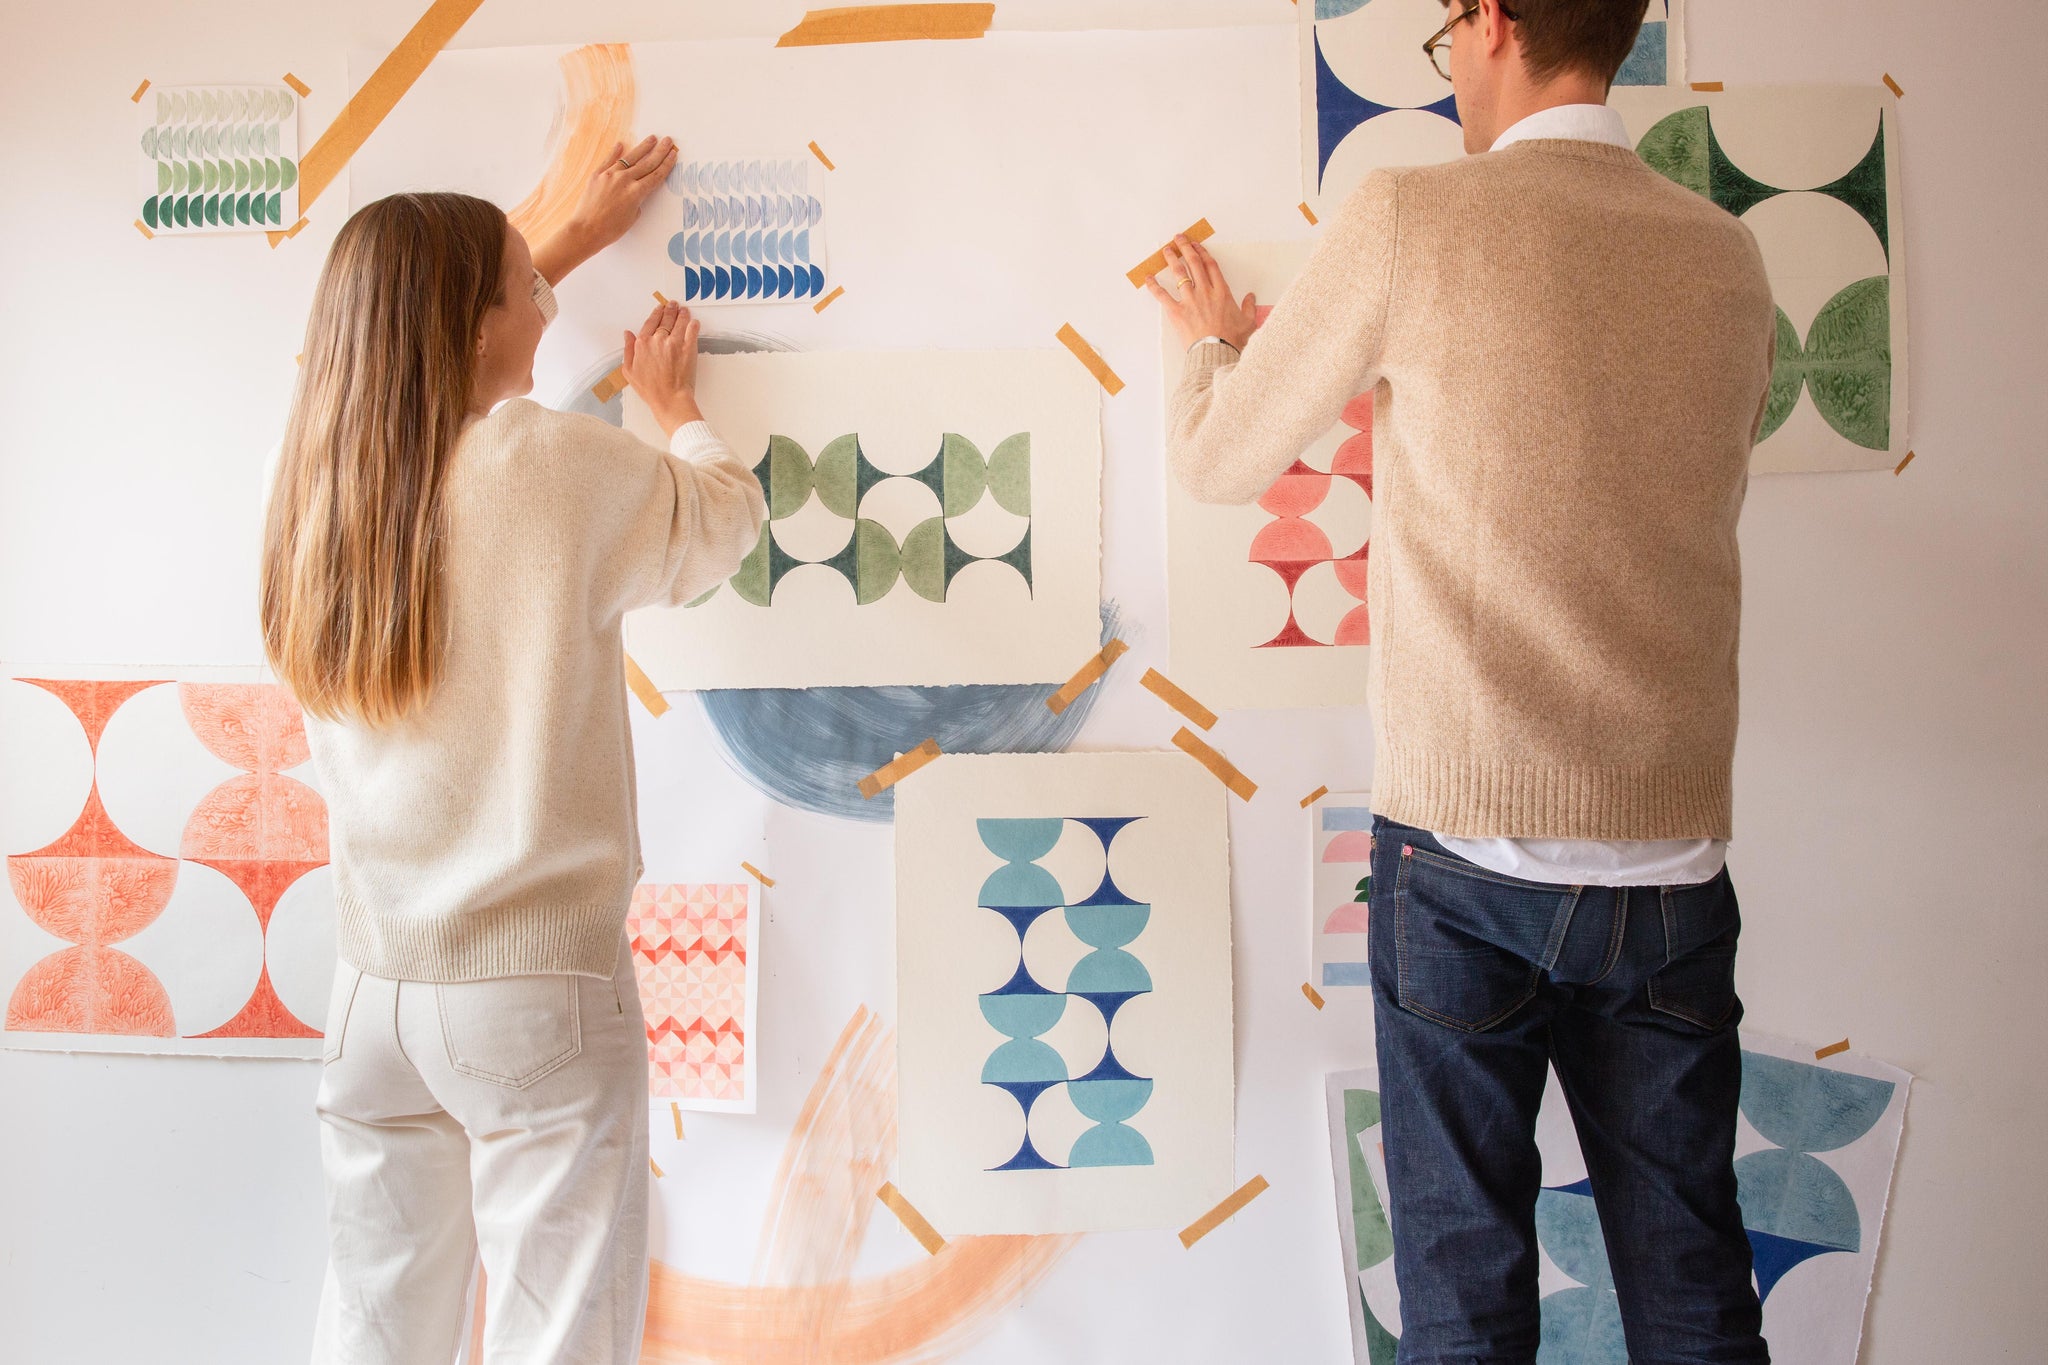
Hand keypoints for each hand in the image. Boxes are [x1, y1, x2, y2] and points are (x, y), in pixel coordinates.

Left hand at [573, 135, 678, 251]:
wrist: (586, 230)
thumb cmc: (610, 229)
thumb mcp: (632, 217)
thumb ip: (637, 200)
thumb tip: (635, 190)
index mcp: (636, 192)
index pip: (656, 175)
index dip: (666, 164)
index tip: (673, 154)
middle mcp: (625, 180)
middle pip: (647, 163)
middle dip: (659, 151)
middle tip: (668, 141)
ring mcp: (610, 175)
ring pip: (630, 158)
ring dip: (643, 148)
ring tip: (652, 138)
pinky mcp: (597, 175)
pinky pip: (608, 160)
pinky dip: (615, 152)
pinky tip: (621, 144)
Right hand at [623, 300, 703, 437]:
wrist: (669, 399)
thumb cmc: (649, 389)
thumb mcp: (629, 371)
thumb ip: (628, 350)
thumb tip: (627, 334)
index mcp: (642, 344)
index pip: (650, 323)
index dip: (656, 314)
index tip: (659, 309)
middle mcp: (658, 340)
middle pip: (665, 320)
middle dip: (669, 310)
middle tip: (673, 304)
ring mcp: (674, 343)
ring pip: (679, 322)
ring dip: (682, 314)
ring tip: (684, 310)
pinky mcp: (688, 349)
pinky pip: (692, 332)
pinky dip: (693, 325)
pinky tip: (694, 322)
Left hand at [1147, 236, 1256, 352]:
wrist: (1217, 353)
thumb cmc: (1232, 339)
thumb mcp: (1248, 322)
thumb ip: (1250, 307)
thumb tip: (1251, 297)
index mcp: (1222, 292)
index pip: (1210, 266)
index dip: (1203, 253)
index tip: (1197, 245)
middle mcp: (1205, 292)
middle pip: (1194, 264)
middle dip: (1186, 248)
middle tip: (1179, 239)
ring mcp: (1190, 301)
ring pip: (1179, 274)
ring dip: (1172, 260)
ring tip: (1166, 250)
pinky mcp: (1177, 312)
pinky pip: (1163, 296)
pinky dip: (1154, 286)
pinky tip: (1148, 278)